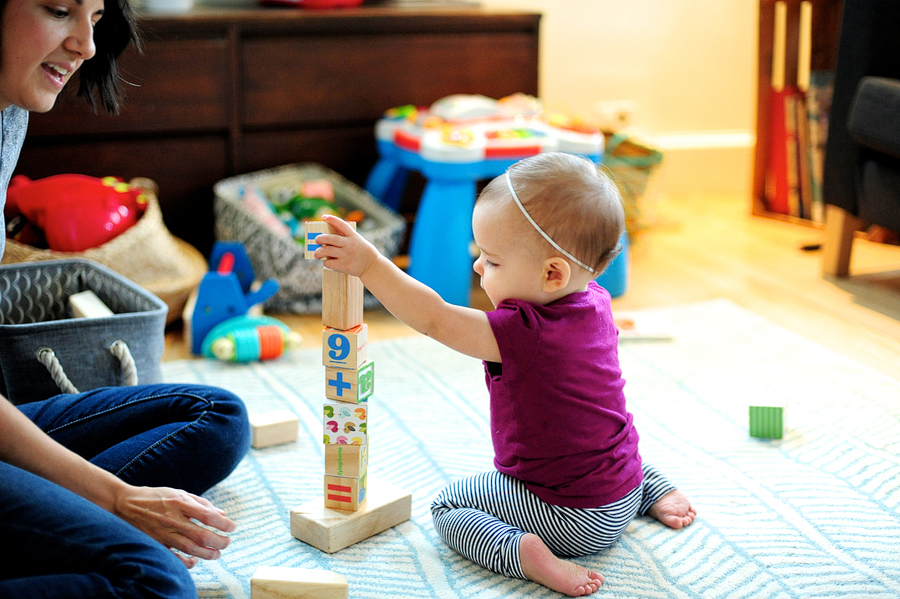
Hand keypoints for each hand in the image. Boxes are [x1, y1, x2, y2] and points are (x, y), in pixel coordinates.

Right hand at [114, 485, 235, 567]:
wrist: (125, 504)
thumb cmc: (156, 497)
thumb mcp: (180, 493)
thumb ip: (202, 503)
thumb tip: (222, 514)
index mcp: (180, 503)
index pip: (207, 516)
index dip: (223, 524)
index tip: (232, 527)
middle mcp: (172, 519)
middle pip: (201, 535)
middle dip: (219, 541)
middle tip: (227, 542)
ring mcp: (163, 533)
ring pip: (190, 549)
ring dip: (207, 553)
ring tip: (217, 553)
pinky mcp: (155, 543)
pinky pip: (173, 557)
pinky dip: (186, 562)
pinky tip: (196, 561)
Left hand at [315, 215, 380, 276]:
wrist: (372, 266)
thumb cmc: (363, 253)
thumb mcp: (358, 241)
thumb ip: (346, 238)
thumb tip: (328, 240)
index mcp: (353, 236)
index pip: (341, 224)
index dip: (332, 219)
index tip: (324, 217)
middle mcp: (349, 244)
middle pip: (330, 238)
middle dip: (320, 238)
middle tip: (316, 240)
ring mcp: (346, 255)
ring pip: (327, 250)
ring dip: (319, 252)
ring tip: (316, 254)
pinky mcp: (344, 265)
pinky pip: (329, 262)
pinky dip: (326, 262)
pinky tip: (328, 262)